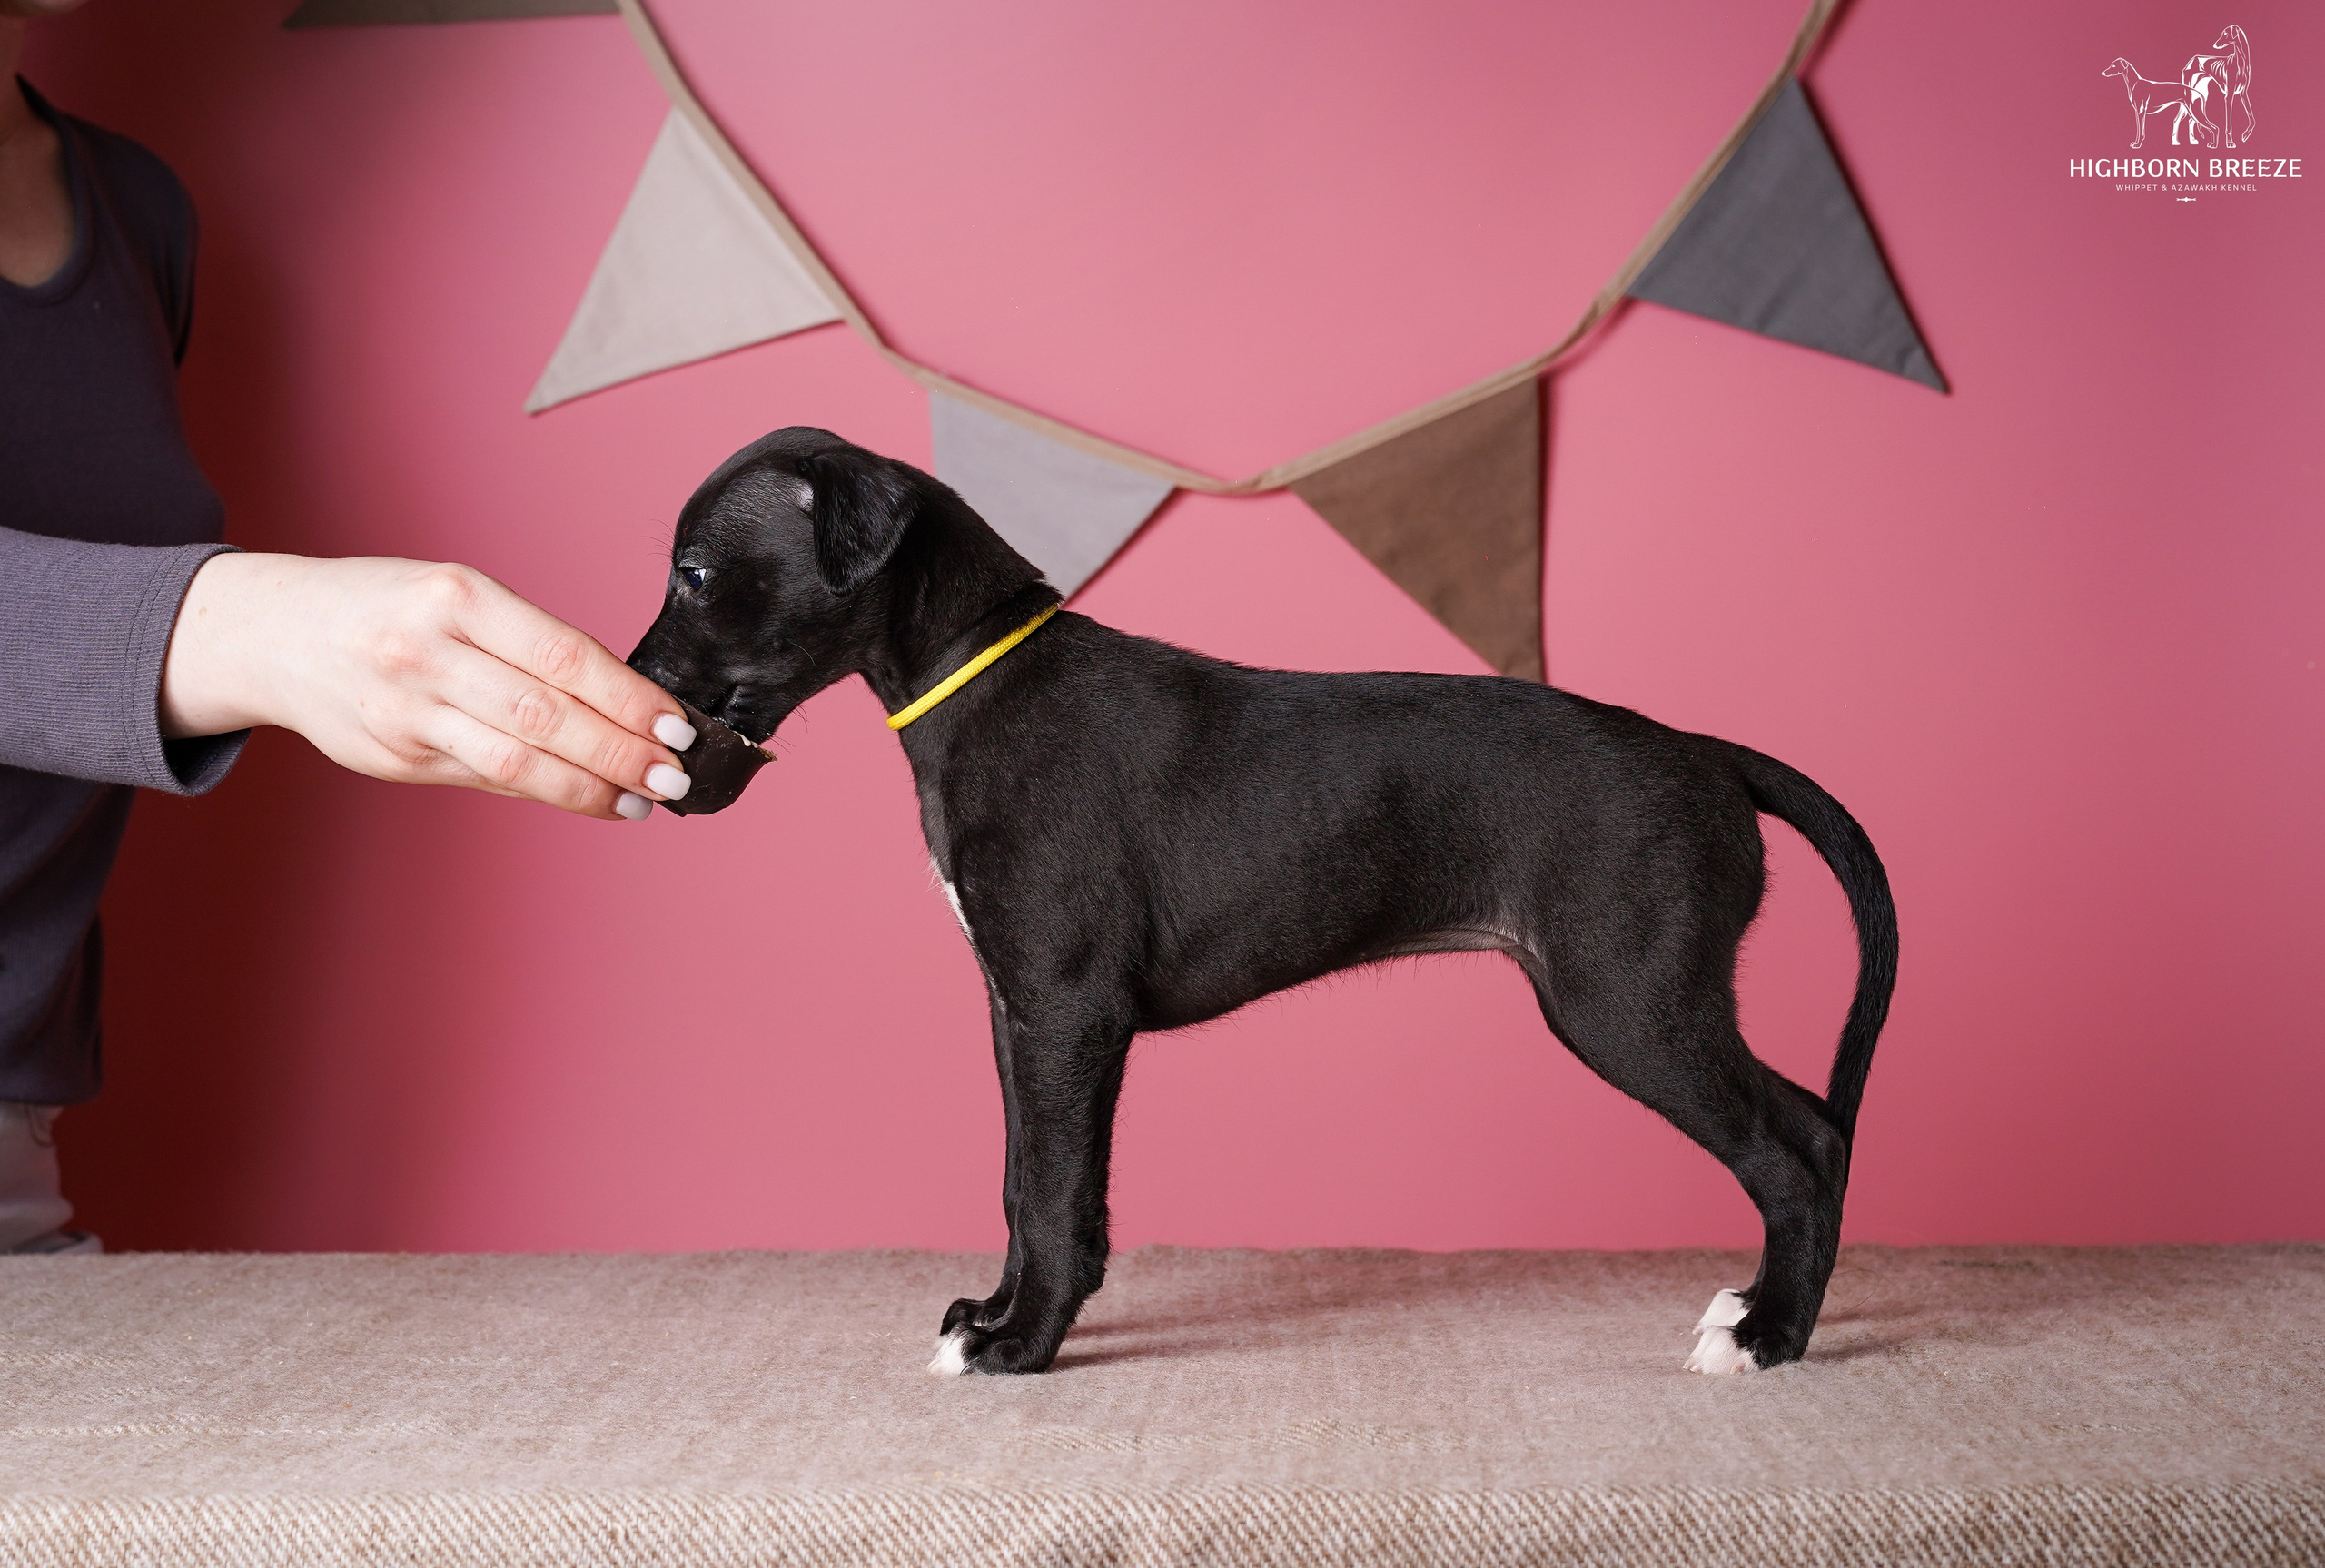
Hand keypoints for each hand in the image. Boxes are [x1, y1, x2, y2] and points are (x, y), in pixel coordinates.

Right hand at [161, 554, 697, 819]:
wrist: (275, 633)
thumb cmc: (387, 608)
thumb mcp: (457, 597)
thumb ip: (528, 647)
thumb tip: (622, 705)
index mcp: (457, 597)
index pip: (565, 656)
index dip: (629, 698)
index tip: (677, 727)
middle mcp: (428, 653)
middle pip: (546, 716)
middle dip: (622, 752)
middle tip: (677, 777)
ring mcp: (406, 711)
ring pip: (516, 760)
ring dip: (590, 787)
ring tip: (642, 800)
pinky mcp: (394, 756)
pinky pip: (485, 777)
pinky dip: (544, 790)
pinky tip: (587, 798)